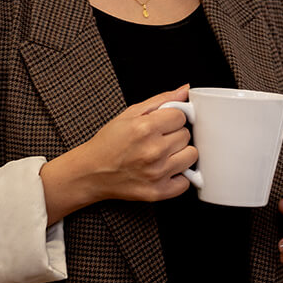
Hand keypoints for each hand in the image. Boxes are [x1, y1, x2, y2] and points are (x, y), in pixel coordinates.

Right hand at [42, 86, 196, 221]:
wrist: (91, 172)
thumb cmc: (108, 143)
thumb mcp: (129, 114)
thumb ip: (161, 100)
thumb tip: (185, 90)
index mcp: (144, 128)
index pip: (180, 116)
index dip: (170, 119)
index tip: (161, 125)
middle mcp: (152, 151)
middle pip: (186, 135)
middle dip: (173, 135)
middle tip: (156, 140)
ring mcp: (156, 173)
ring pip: (191, 156)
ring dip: (179, 154)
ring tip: (161, 155)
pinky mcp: (158, 191)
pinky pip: (186, 181)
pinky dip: (178, 176)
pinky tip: (164, 170)